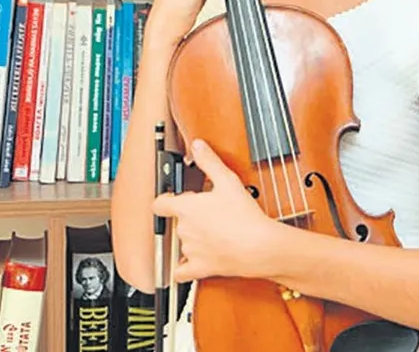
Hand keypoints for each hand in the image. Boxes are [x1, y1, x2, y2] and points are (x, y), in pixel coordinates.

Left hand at [152, 139, 281, 282]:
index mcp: (186, 208)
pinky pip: (181, 272)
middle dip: (189, 216)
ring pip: (182, 243)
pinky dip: (182, 269)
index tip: (170, 198)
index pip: (160, 203)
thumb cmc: (244, 216)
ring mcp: (190, 250)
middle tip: (207, 213)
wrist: (259, 247)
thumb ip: (209, 161)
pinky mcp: (200, 268)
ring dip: (191, 238)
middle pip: (177, 221)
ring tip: (212, 233)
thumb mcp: (227, 180)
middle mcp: (183, 229)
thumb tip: (197, 145)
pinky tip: (187, 264)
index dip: (164, 199)